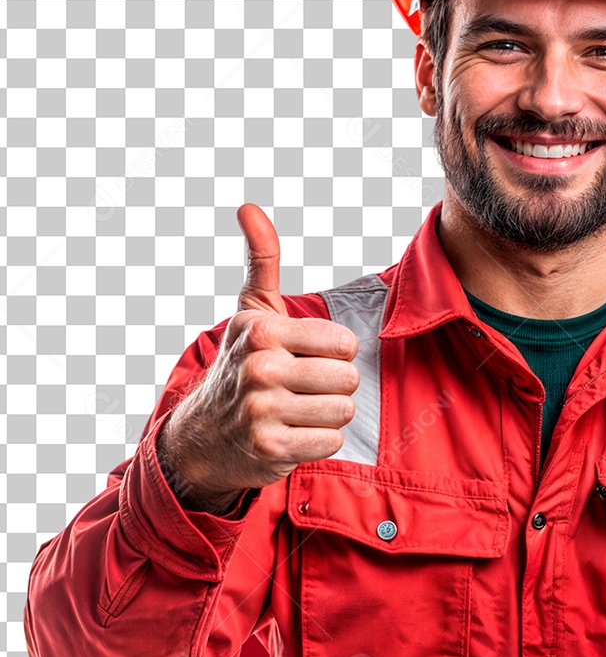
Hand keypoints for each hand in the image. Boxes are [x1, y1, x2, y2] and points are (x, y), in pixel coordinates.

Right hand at [159, 204, 360, 508]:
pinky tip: (292, 434)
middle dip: (333, 386)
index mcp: (263, 330)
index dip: (334, 354)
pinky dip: (318, 442)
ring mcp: (262, 411)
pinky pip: (330, 442)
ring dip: (327, 415)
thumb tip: (248, 207)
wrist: (204, 434)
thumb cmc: (242, 363)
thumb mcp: (251, 311)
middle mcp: (260, 368)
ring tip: (297, 411)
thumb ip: (262, 259)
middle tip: (300, 388)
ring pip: (343, 411)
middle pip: (349, 379)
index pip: (346, 344)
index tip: (303, 358)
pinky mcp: (269, 449)